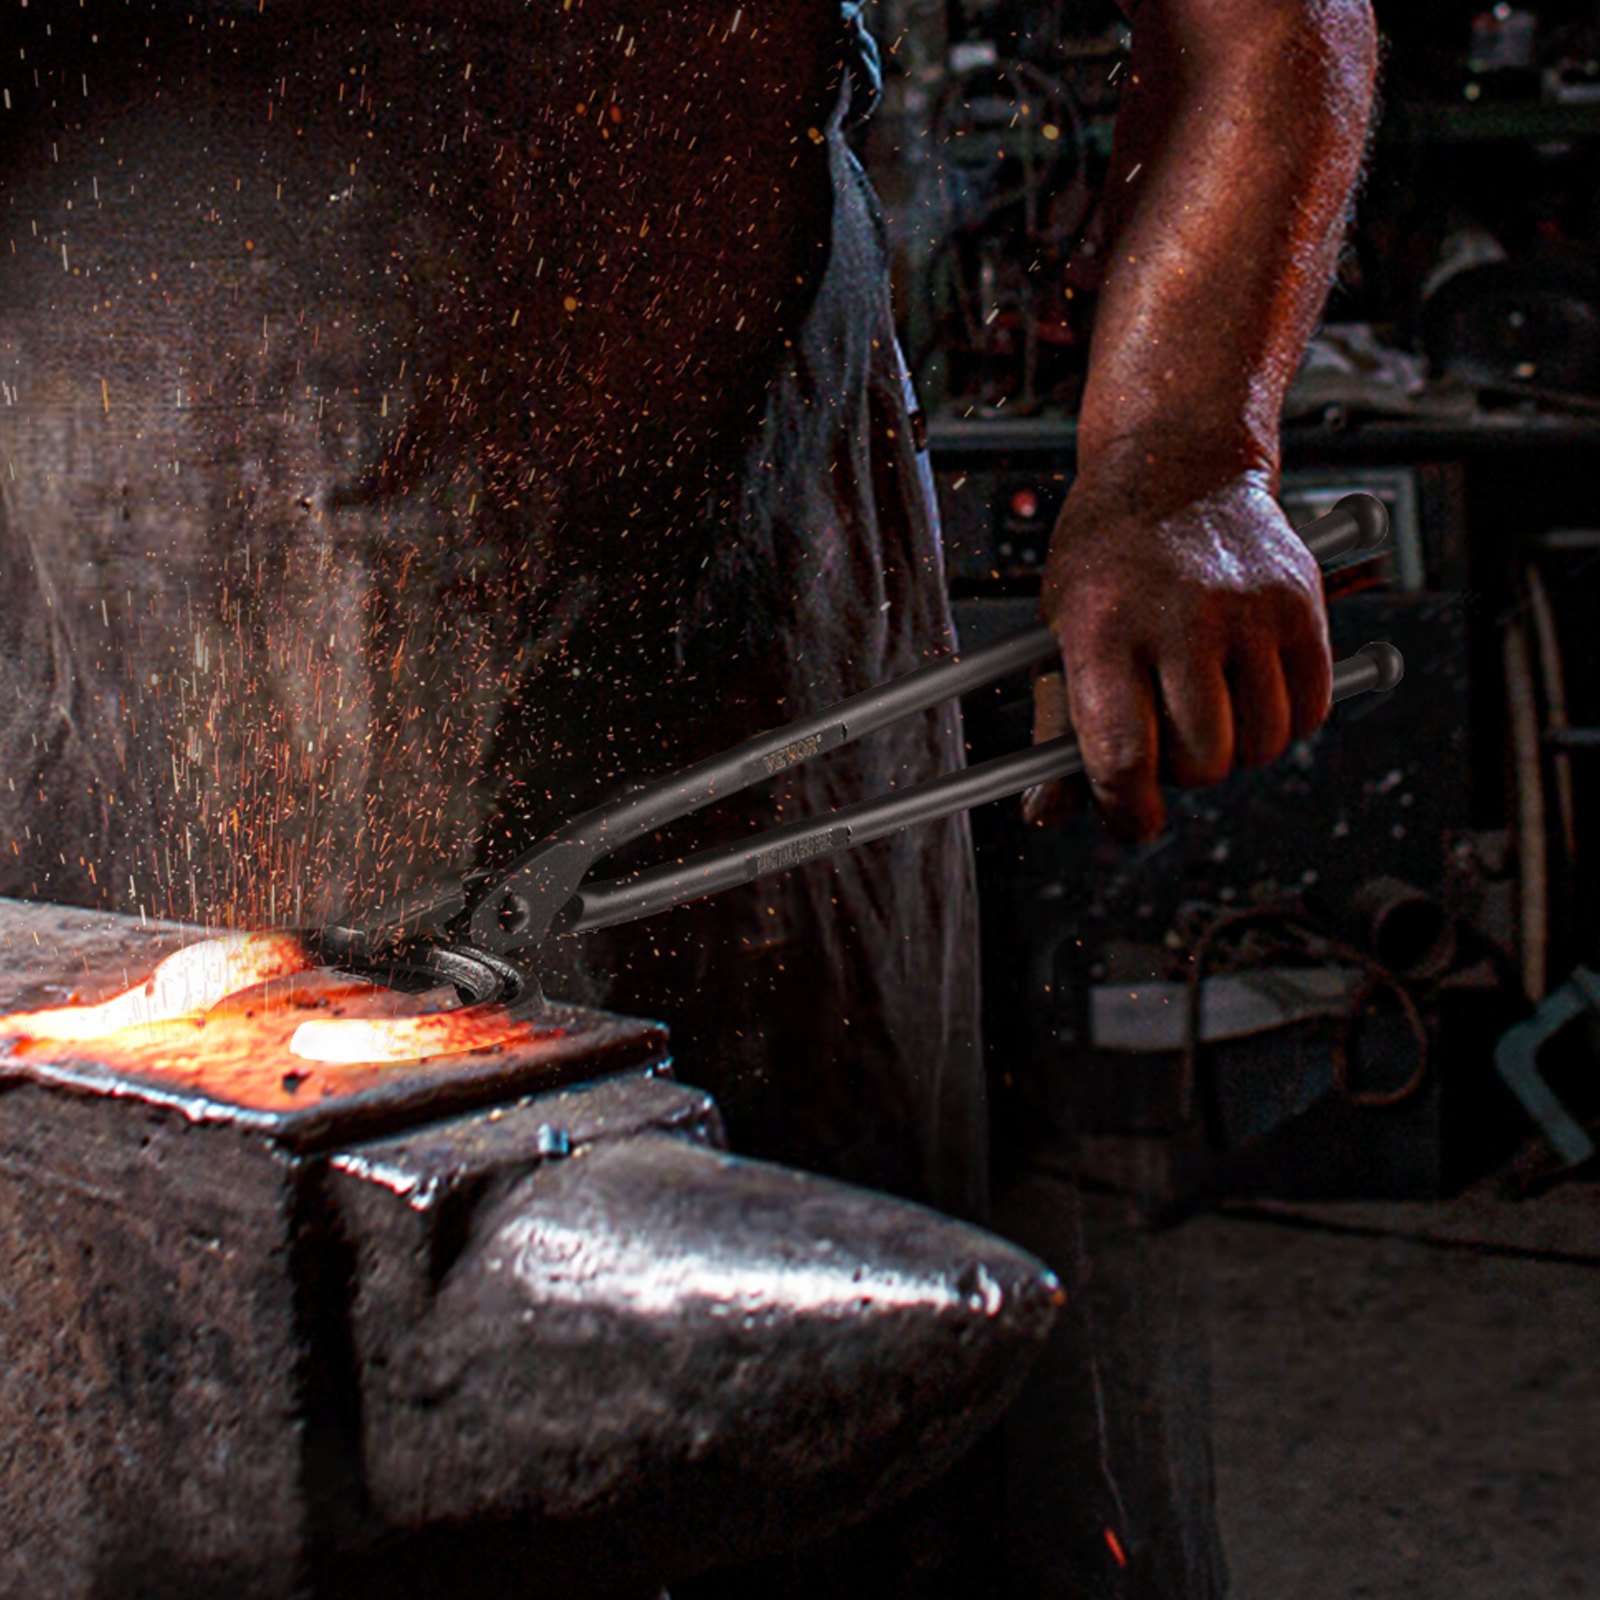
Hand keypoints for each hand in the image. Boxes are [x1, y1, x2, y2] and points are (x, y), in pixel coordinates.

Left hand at [1027, 468, 1331, 841]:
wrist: (1178, 465)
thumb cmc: (1108, 559)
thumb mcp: (1060, 630)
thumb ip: (1059, 724)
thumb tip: (1046, 813)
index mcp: (1102, 629)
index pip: (1123, 755)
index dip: (1127, 809)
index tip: (1131, 820)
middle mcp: (1178, 617)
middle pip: (1201, 760)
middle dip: (1182, 774)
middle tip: (1168, 743)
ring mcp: (1247, 609)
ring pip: (1260, 744)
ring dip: (1235, 750)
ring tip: (1207, 710)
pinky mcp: (1301, 603)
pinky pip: (1309, 709)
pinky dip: (1283, 720)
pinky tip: (1248, 692)